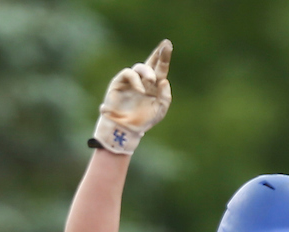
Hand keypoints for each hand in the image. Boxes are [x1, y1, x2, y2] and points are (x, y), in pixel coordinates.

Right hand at [91, 40, 172, 154]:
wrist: (126, 129)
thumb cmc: (143, 121)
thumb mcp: (159, 110)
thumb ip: (165, 97)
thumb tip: (164, 80)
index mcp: (154, 85)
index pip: (160, 68)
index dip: (164, 57)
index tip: (168, 44)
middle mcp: (143, 80)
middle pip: (151, 62)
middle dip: (159, 53)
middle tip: (166, 45)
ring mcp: (131, 80)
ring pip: (140, 67)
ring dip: (148, 71)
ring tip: (152, 80)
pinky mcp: (119, 82)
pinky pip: (129, 74)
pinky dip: (136, 80)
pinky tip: (141, 89)